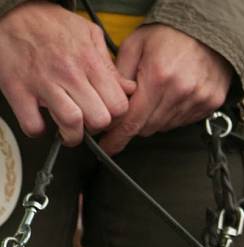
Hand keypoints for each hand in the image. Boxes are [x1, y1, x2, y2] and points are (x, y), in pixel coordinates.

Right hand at [0, 1, 135, 144]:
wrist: (13, 11)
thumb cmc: (51, 24)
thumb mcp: (89, 35)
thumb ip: (110, 65)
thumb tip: (128, 88)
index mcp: (89, 63)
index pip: (118, 105)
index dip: (116, 116)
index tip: (109, 116)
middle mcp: (69, 74)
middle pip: (99, 119)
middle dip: (97, 127)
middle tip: (90, 124)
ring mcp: (42, 83)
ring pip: (71, 123)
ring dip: (72, 135)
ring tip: (70, 132)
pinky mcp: (17, 89)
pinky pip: (32, 123)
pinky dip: (38, 130)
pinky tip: (42, 123)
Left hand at [99, 24, 232, 154]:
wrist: (208, 31)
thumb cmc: (172, 35)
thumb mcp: (134, 45)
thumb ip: (118, 75)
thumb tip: (110, 103)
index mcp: (158, 77)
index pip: (133, 120)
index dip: (117, 137)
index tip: (108, 146)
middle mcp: (180, 91)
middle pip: (148, 127)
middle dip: (136, 122)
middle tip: (133, 108)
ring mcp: (197, 100)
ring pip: (165, 126)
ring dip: (155, 117)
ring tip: (158, 95)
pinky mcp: (210, 104)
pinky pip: (184, 121)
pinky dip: (173, 114)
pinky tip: (174, 96)